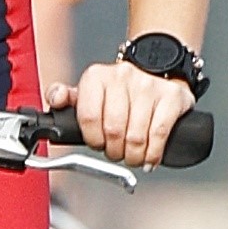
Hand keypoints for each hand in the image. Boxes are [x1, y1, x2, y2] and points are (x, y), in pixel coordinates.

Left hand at [52, 58, 194, 171]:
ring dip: (133, 156)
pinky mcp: (172, 97)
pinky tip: (149, 157)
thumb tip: (56, 99)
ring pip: (136, 136)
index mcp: (97, 76)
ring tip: (132, 156)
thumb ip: (66, 98)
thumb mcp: (89, 92)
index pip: (88, 117)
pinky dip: (153, 153)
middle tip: (116, 153)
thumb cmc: (119, 90)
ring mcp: (148, 86)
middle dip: (113, 151)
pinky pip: (158, 134)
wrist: (157, 71)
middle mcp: (122, 77)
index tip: (97, 144)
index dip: (92, 139)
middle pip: (113, 130)